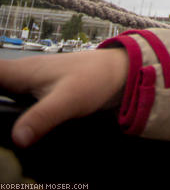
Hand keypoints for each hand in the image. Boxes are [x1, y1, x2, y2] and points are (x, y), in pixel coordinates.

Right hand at [0, 47, 127, 146]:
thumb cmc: (93, 79)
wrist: (118, 74)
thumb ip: (42, 117)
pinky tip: (15, 130)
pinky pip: (14, 100)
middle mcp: (22, 75)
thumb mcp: (67, 100)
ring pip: (2, 94)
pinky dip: (9, 111)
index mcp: (22, 71)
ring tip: (1, 131)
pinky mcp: (39, 94)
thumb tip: (17, 138)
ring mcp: (30, 84)